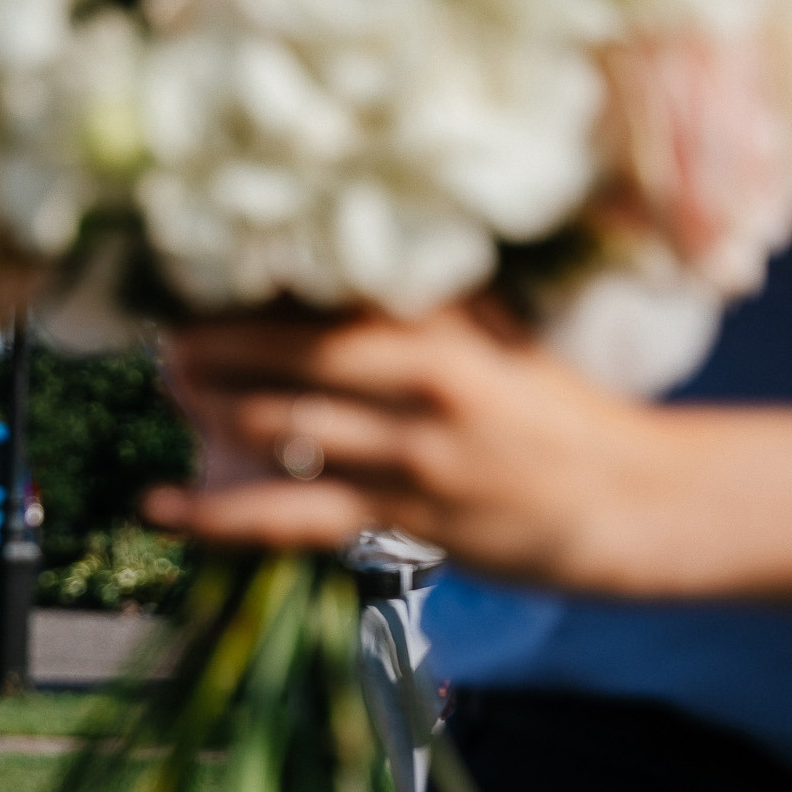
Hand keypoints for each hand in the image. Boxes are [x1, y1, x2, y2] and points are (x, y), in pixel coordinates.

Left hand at [146, 304, 638, 587]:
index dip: (252, 290)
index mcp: (445, 326)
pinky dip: (215, 514)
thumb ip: (421, 304)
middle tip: (164, 340)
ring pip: (279, 429)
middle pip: (290, 355)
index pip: (329, 295)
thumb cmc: (554, 409)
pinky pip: (285, 515)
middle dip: (214, 347)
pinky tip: (158, 505)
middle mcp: (423, 382)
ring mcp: (408, 455)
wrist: (632, 497)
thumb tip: (324, 272)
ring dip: (210, 412)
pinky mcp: (397, 519)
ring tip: (168, 395)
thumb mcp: (496, 336)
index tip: (195, 276)